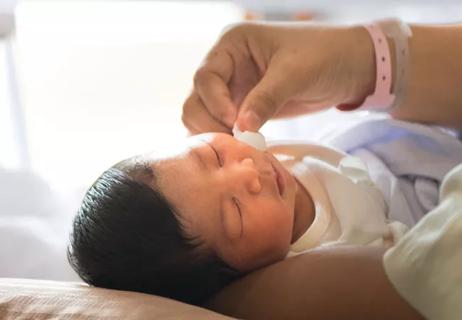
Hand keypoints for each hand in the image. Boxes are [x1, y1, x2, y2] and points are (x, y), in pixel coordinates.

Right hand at [182, 22, 374, 133]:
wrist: (348, 67)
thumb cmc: (324, 55)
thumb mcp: (294, 74)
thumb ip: (266, 99)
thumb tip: (241, 129)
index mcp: (232, 44)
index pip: (206, 76)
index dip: (215, 102)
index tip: (234, 121)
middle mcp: (226, 65)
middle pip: (197, 99)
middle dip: (209, 122)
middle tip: (235, 141)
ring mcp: (233, 87)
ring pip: (205, 115)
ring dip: (216, 133)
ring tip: (241, 147)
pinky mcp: (243, 106)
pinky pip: (223, 125)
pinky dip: (228, 138)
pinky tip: (243, 147)